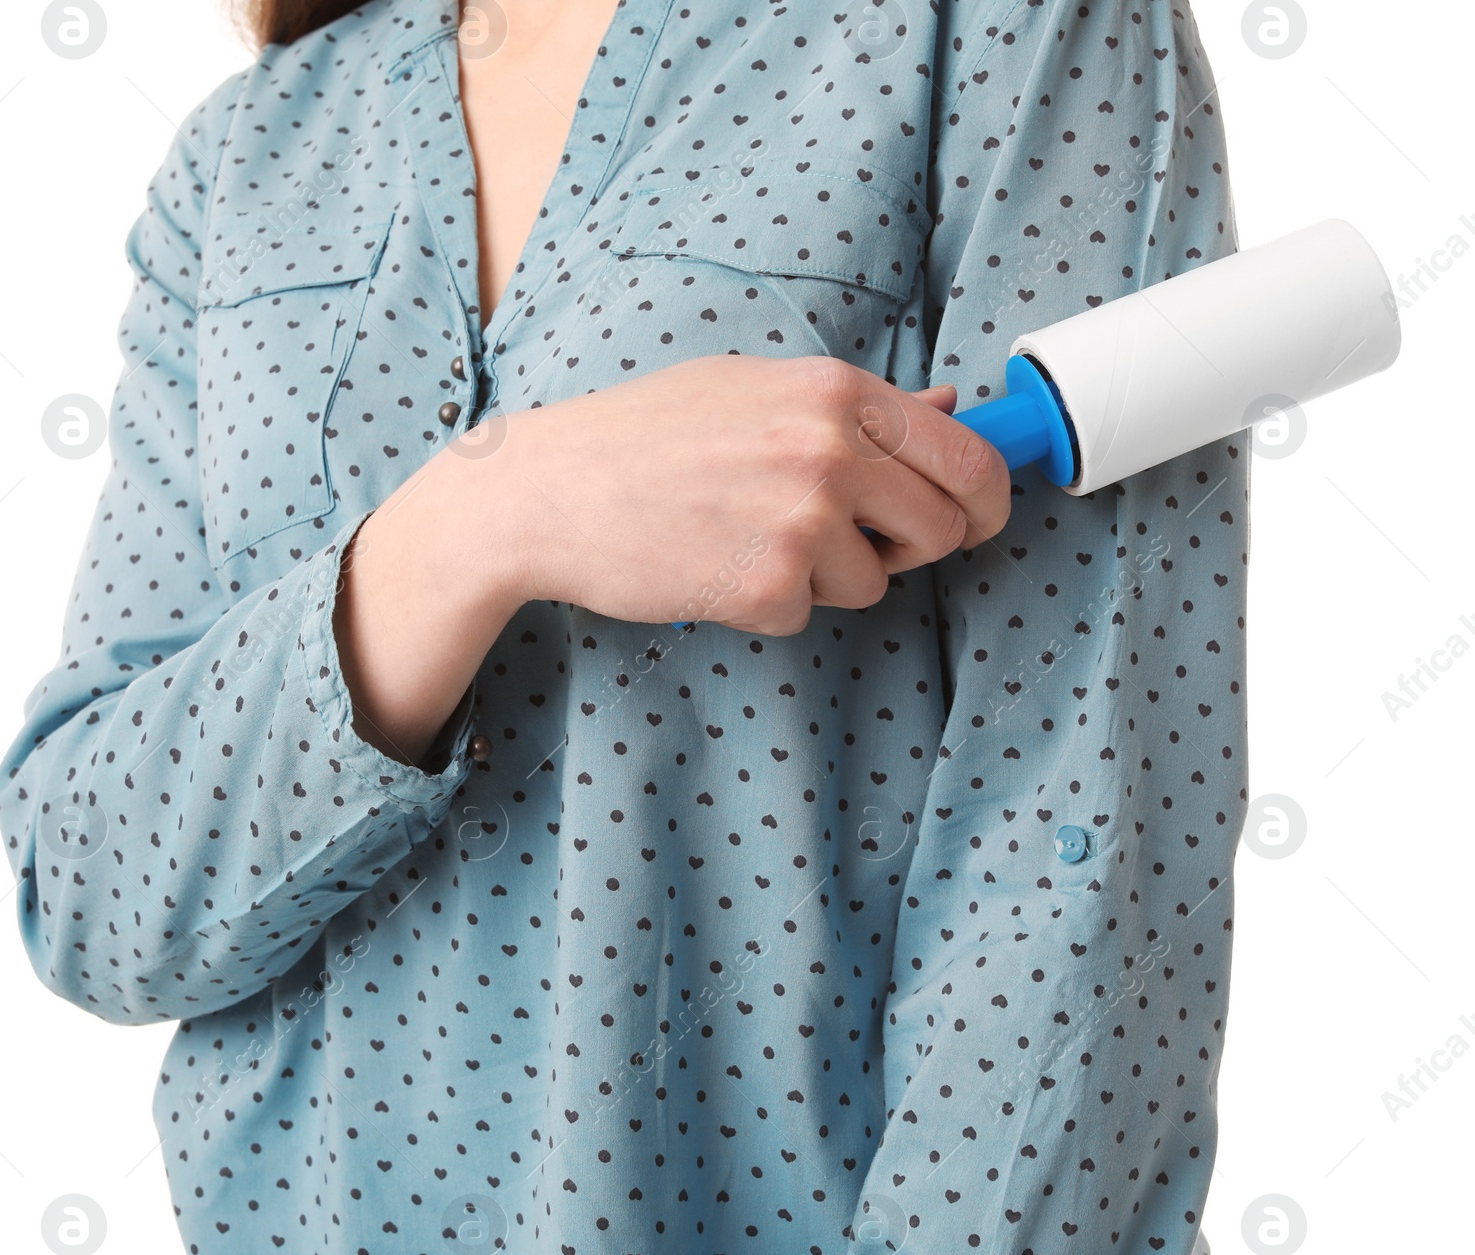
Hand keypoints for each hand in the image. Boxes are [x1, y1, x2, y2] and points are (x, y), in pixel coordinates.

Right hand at [454, 354, 1011, 634]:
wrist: (551, 490)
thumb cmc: (644, 435)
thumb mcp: (753, 388)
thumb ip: (857, 406)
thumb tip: (948, 406)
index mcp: (836, 392)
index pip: (968, 455)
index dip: (987, 498)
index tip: (977, 517)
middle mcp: (832, 451)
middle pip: (944, 527)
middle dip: (913, 546)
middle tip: (861, 543)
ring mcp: (803, 522)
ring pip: (878, 581)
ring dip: (830, 576)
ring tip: (753, 539)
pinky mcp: (770, 587)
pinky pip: (811, 613)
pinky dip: (773, 603)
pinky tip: (719, 565)